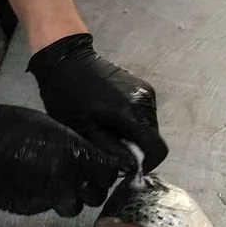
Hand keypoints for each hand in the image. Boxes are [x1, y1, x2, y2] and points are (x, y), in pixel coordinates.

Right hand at [0, 103, 124, 216]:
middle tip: (83, 179)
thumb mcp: (52, 127)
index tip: (105, 168)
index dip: (108, 171)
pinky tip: (32, 184)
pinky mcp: (29, 209)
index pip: (109, 172)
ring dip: (70, 199)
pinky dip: (44, 199)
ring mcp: (48, 198)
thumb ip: (72, 146)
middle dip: (93, 189)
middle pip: (97, 196)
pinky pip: (46, 207)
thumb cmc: (11, 124)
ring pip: (73, 208)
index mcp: (75, 154)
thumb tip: (84, 158)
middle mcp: (66, 180)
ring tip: (57, 185)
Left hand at [28, 33, 167, 170]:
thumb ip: (110, 151)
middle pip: (154, 138)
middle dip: (137, 148)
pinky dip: (133, 122)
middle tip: (112, 148)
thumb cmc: (69, 95)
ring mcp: (146, 91)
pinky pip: (145, 113)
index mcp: (132, 113)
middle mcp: (146, 101)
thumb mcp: (84, 129)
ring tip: (109, 131)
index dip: (147, 164)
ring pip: (150, 126)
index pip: (158, 149)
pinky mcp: (142, 86)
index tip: (129, 166)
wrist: (67, 59)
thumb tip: (130, 167)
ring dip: (134, 135)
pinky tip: (112, 118)